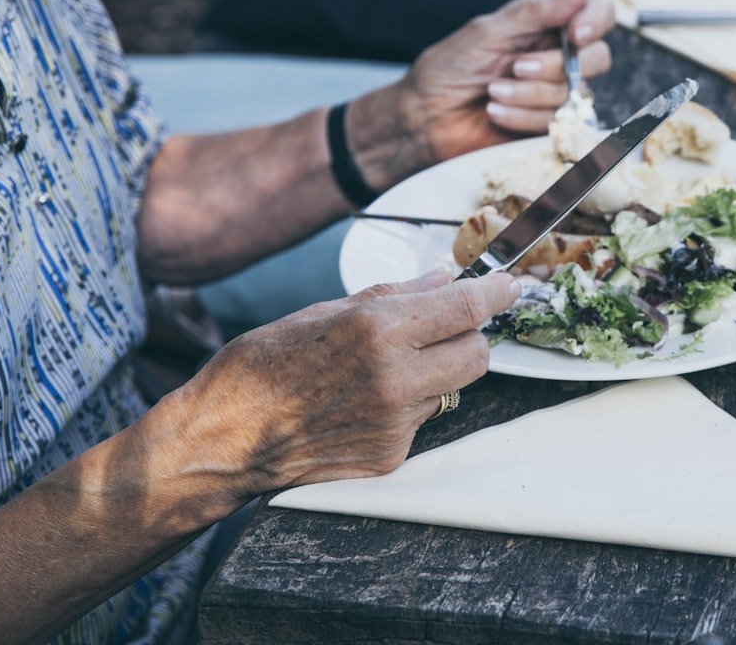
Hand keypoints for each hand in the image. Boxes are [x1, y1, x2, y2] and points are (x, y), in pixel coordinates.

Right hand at [171, 269, 519, 497]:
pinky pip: (422, 421)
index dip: (495, 294)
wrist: (224, 440)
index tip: (511, 286)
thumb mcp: (323, 311)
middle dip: (469, 337)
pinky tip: (361, 403)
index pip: (464, 308)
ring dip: (433, 373)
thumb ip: (393, 297)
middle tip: (443, 328)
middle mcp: (395, 378)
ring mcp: (396, 423)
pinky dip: (405, 406)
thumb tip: (442, 279)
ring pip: (451, 389)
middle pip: (477, 355)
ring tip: (379, 370)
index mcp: (376, 331)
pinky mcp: (391, 456)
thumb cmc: (261, 366)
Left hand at [346, 0, 615, 189]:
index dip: (595, 21)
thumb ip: (536, 12)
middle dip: (553, 65)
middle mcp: (559, 58)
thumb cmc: (451, 68)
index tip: (575, 33)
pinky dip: (522, 116)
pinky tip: (495, 113)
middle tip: (515, 67)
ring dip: (528, 94)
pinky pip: (557, 122)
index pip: (598, 14)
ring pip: (573, 93)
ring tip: (492, 92)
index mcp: (548, 26)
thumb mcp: (490, 31)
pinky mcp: (549, 128)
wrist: (427, 117)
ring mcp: (556, 95)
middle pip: (596, 58)